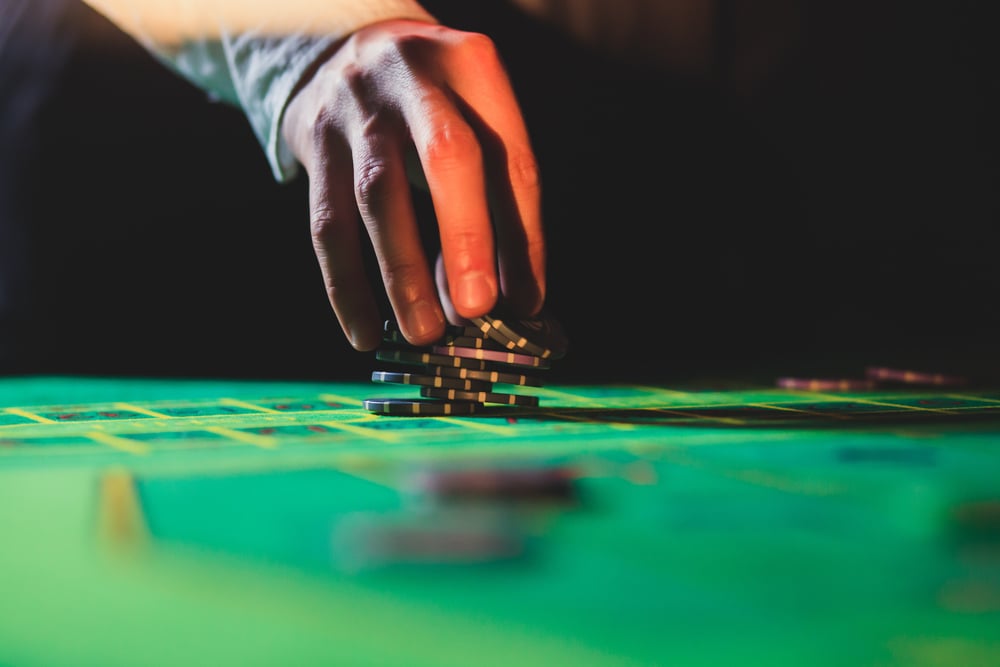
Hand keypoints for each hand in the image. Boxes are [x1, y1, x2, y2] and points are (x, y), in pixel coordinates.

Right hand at [281, 19, 544, 350]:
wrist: (343, 48)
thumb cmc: (432, 104)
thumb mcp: (474, 120)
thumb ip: (498, 198)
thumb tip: (515, 299)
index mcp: (474, 67)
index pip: (511, 158)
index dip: (522, 235)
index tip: (526, 301)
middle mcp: (415, 78)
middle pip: (447, 158)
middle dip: (466, 239)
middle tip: (475, 309)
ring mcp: (358, 107)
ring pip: (379, 195)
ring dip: (403, 272)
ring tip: (424, 333)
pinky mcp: (315, 141)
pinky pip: (327, 222)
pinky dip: (346, 284)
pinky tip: (365, 331)